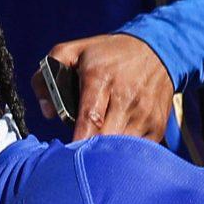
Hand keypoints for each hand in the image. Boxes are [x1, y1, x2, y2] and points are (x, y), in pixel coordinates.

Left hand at [35, 34, 174, 140]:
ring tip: (95, 149)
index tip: (66, 154)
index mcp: (101, 79)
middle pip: (105, 139)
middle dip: (88, 151)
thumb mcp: (73, 52)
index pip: (90, 119)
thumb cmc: (108, 55)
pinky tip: (114, 147)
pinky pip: (138, 151)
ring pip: (121, 149)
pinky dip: (124, 154)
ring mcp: (144, 113)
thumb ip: (46, 77)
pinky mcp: (157, 125)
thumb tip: (47, 112)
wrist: (156, 49)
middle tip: (76, 153)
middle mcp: (126, 97)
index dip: (77, 141)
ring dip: (106, 154)